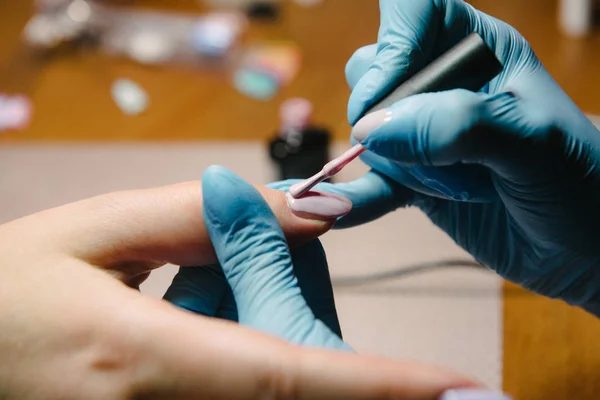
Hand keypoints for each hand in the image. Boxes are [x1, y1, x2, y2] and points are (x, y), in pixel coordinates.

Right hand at [0, 170, 480, 398]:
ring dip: (243, 316)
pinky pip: (237, 382)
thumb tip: (281, 202)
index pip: (293, 379)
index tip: (462, 393)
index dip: (381, 389)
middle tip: (208, 248)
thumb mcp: (86, 239)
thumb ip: (188, 218)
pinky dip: (230, 342)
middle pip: (284, 360)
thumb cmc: (6, 301)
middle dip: (275, 292)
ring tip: (161, 292)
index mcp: (145, 366)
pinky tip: (172, 322)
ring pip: (261, 370)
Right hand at [272, 0, 599, 315]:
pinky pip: (367, 184)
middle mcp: (443, 85)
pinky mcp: (414, 179)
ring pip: (369, 137)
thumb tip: (372, 129)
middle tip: (451, 158)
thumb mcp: (532, 144)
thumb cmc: (580, 184)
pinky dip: (352, 198)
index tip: (386, 102)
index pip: (412, 14)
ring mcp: (424, 134)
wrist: (584, 250)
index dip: (390, 50)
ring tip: (461, 190)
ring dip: (403, 170)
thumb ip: (457, 125)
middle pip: (374, 78)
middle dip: (399, 127)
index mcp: (479, 50)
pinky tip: (339, 211)